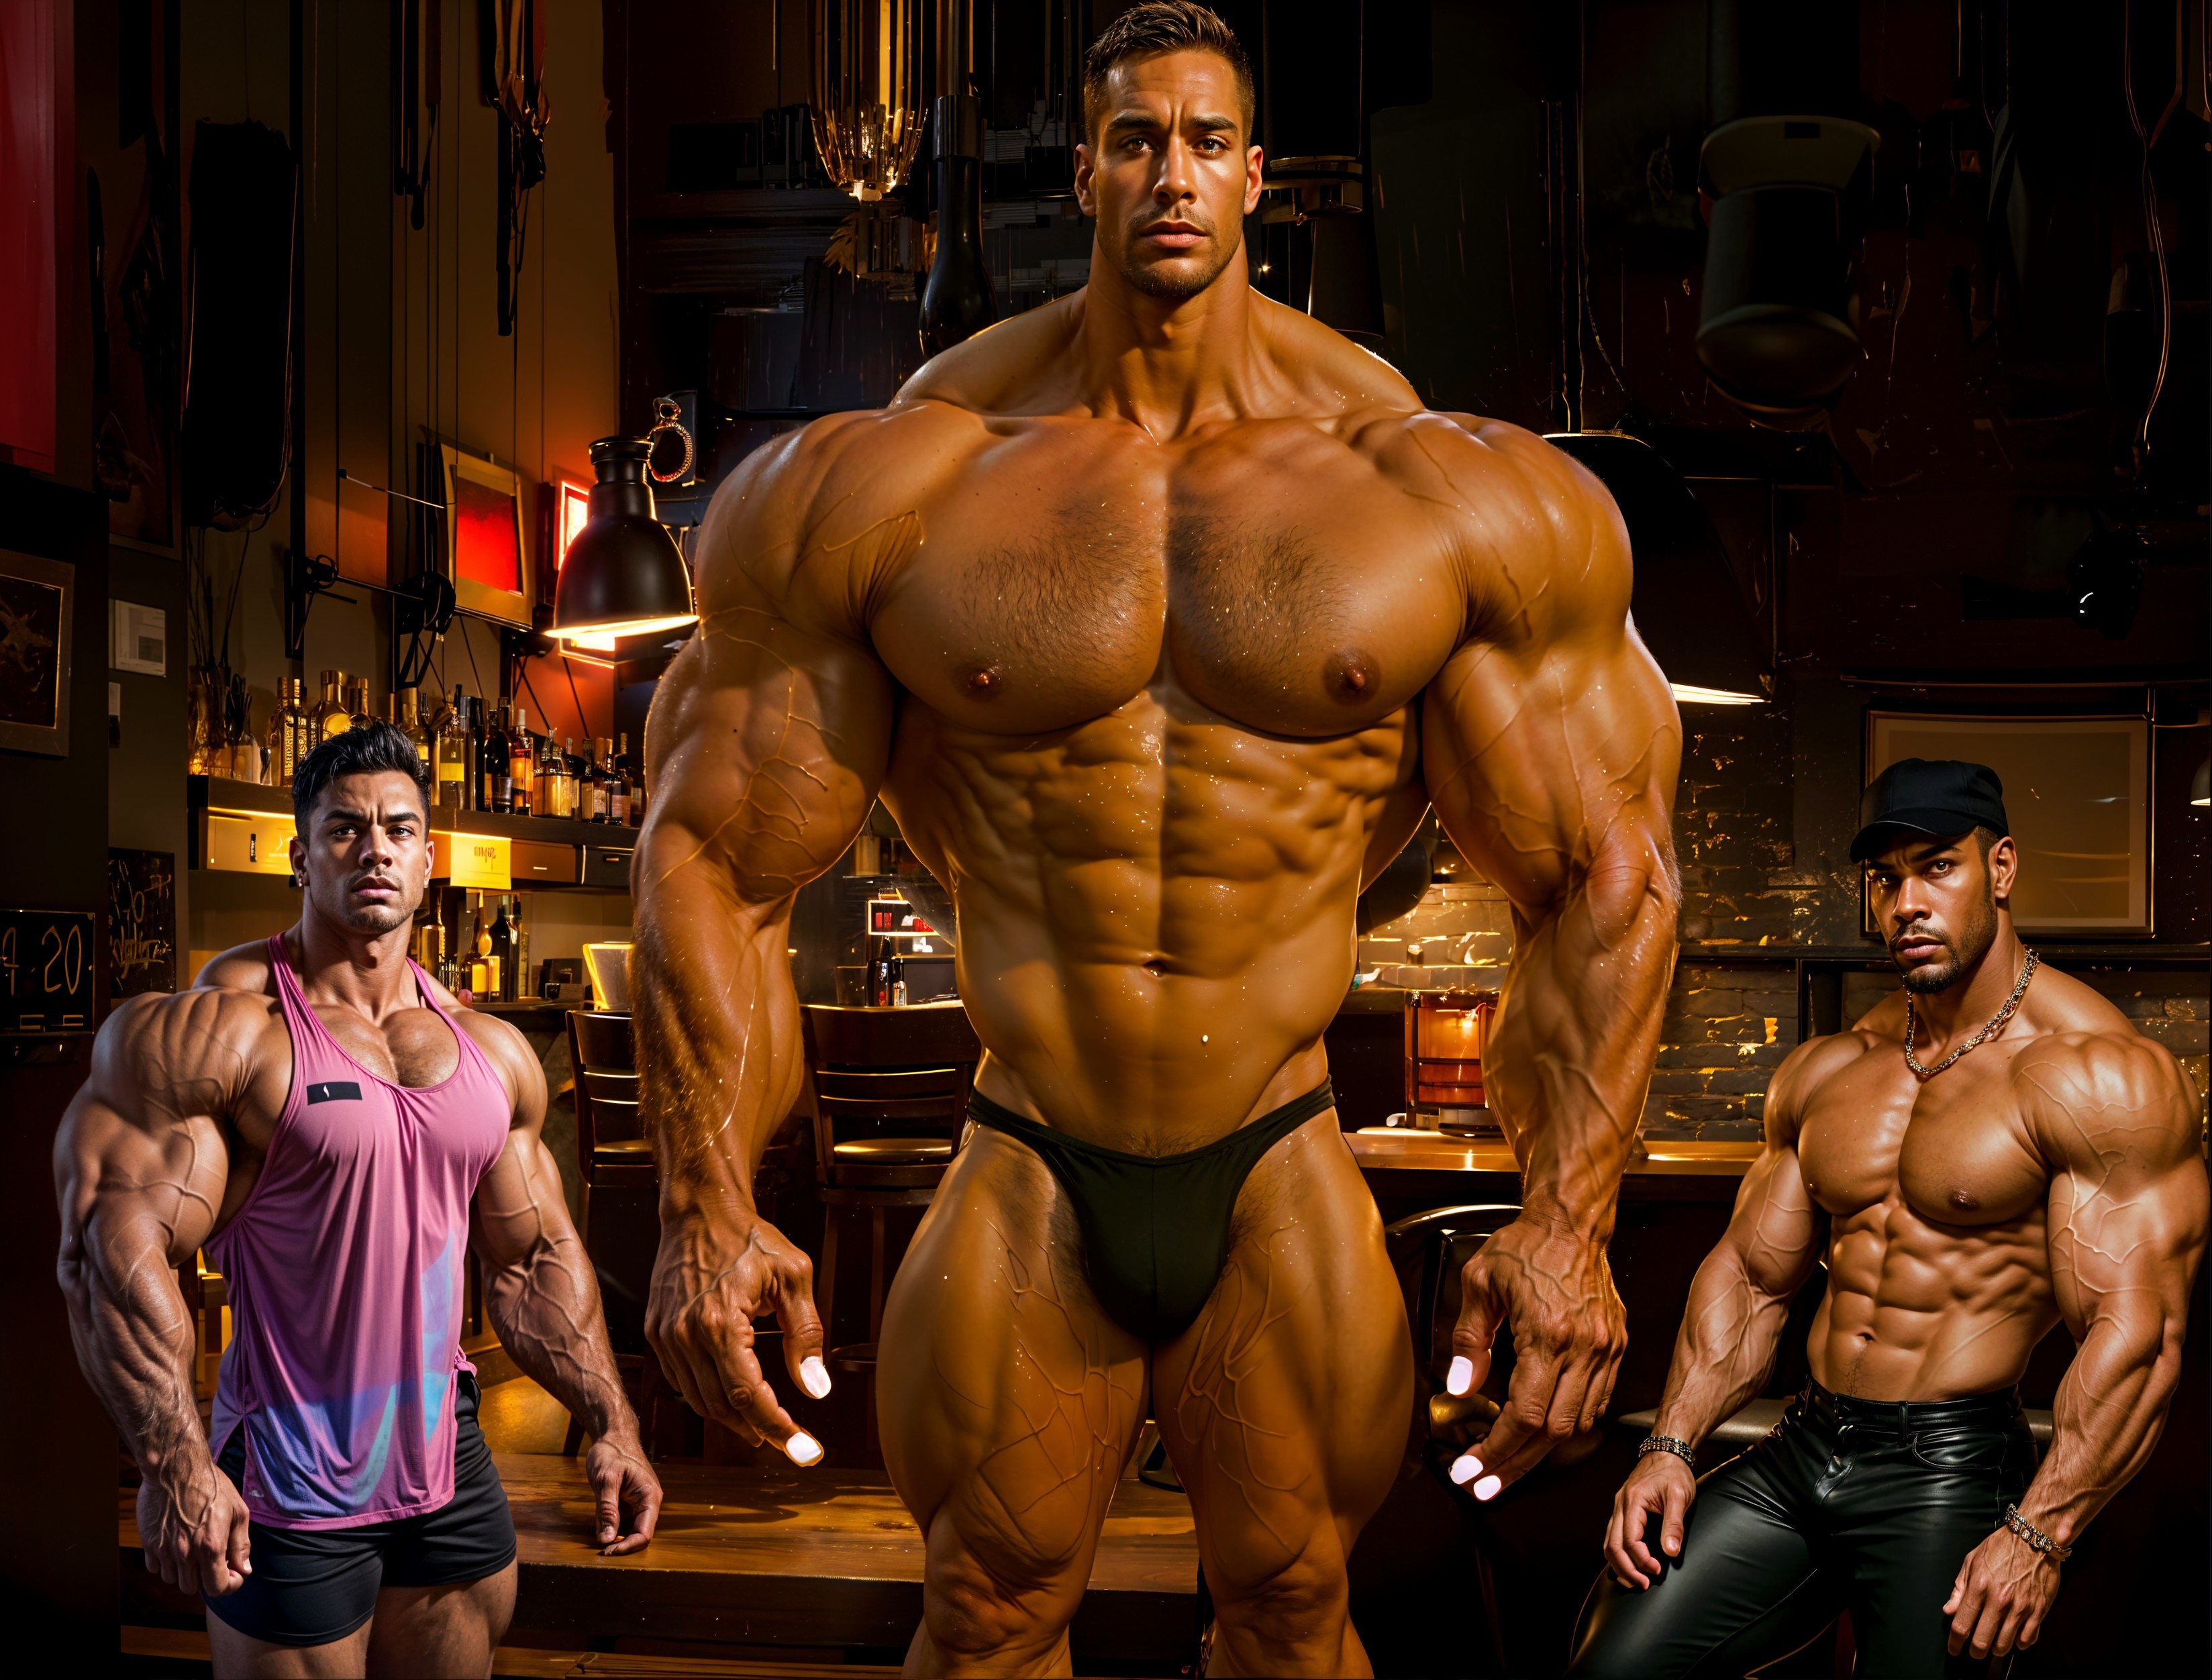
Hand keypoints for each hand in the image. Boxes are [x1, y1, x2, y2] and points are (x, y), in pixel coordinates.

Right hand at [137, 1457, 250, 1595]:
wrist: (176, 1466)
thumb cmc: (211, 1485)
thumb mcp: (237, 1511)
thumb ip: (241, 1544)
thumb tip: (244, 1569)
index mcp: (211, 1546)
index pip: (217, 1588)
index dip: (229, 1585)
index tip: (233, 1573)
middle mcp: (185, 1553)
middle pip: (193, 1588)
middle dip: (206, 1578)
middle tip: (214, 1559)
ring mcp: (164, 1549)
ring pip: (173, 1580)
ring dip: (185, 1571)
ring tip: (194, 1550)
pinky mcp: (148, 1543)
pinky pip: (155, 1568)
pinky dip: (166, 1564)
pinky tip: (176, 1546)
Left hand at [584, 1430, 662, 1554]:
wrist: (613, 1435)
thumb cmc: (612, 1451)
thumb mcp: (606, 1480)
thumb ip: (607, 1510)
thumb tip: (606, 1539)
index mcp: (650, 1497)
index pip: (644, 1534)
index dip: (627, 1547)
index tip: (606, 1552)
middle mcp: (648, 1502)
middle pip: (639, 1535)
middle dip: (621, 1544)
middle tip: (600, 1549)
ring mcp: (639, 1503)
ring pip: (630, 1530)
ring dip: (615, 1537)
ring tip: (598, 1538)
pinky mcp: (629, 1503)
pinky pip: (623, 1522)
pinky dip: (612, 1528)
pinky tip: (600, 1526)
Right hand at [645, 1203, 830, 1462]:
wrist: (700, 1210)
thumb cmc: (749, 1238)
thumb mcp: (793, 1277)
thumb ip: (806, 1335)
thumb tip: (816, 1388)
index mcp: (719, 1322)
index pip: (746, 1395)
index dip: (775, 1426)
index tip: (801, 1445)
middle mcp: (685, 1335)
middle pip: (721, 1406)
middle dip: (759, 1431)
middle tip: (791, 1443)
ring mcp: (666, 1336)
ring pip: (699, 1400)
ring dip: (733, 1421)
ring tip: (765, 1428)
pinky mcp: (657, 1332)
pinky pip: (682, 1381)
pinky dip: (709, 1398)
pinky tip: (732, 1400)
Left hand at [1442, 1217, 1624, 1495]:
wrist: (1571, 1224)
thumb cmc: (1526, 1246)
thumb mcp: (1479, 1284)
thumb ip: (1468, 1340)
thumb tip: (1459, 1387)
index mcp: (1548, 1333)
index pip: (1523, 1415)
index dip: (1495, 1451)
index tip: (1471, 1470)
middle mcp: (1583, 1348)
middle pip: (1552, 1432)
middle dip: (1515, 1465)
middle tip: (1484, 1483)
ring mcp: (1605, 1350)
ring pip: (1578, 1424)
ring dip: (1541, 1451)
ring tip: (1507, 1464)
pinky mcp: (1615, 1348)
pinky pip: (1597, 1402)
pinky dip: (1570, 1424)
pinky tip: (1543, 1431)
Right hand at [1602, 1450, 1695, 1588]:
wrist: (1666, 1452)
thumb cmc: (1673, 1472)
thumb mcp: (1680, 1496)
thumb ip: (1674, 1525)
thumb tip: (1670, 1552)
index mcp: (1633, 1501)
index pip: (1629, 1539)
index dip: (1640, 1559)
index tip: (1657, 1570)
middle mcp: (1620, 1505)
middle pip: (1612, 1545)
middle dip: (1626, 1569)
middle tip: (1644, 1584)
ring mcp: (1619, 1508)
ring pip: (1608, 1543)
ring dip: (1620, 1565)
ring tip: (1636, 1581)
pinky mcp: (1623, 1511)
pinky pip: (1613, 1537)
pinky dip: (1618, 1554)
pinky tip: (1629, 1565)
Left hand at [1945, 1527, 2061, 1659]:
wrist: (2034, 1539)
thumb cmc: (2001, 1548)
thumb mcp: (1971, 1561)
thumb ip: (1959, 1588)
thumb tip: (1948, 1610)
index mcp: (1978, 1587)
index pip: (1961, 1625)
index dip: (1955, 1642)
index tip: (1954, 1649)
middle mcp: (1999, 1600)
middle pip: (1982, 1641)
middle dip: (1975, 1652)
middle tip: (1974, 1651)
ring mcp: (2020, 1608)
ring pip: (2005, 1645)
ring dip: (1996, 1648)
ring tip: (1993, 1643)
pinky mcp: (2039, 1611)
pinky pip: (2028, 1640)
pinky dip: (2019, 1644)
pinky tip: (2014, 1637)